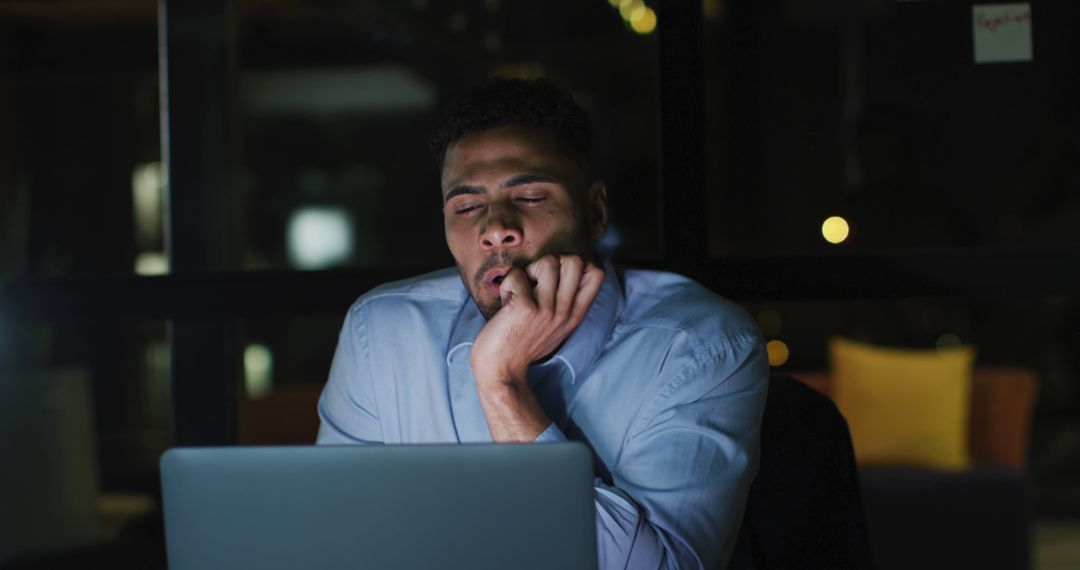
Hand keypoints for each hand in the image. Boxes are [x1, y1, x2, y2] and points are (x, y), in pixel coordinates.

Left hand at [470, 255, 604, 385]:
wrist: (500, 370)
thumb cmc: (521, 344)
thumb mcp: (554, 327)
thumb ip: (563, 303)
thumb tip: (563, 269)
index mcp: (574, 315)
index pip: (597, 273)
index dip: (579, 263)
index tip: (558, 275)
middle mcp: (565, 311)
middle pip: (575, 260)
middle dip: (552, 261)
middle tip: (536, 280)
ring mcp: (546, 310)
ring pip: (548, 262)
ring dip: (528, 270)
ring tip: (519, 290)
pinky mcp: (525, 308)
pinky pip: (517, 274)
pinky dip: (507, 283)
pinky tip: (505, 301)